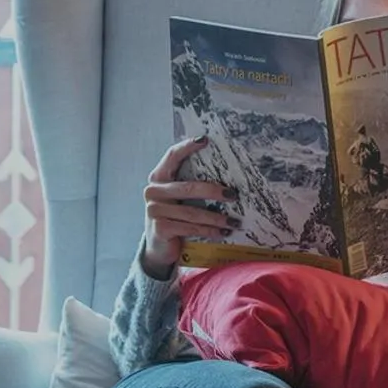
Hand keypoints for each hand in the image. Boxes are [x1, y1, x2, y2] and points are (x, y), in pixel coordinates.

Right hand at [141, 137, 239, 276]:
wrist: (158, 247)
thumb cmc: (173, 217)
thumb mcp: (177, 199)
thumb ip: (189, 185)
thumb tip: (224, 176)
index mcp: (158, 178)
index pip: (172, 156)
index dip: (187, 146)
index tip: (205, 139)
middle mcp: (153, 191)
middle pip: (188, 187)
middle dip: (214, 191)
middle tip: (233, 195)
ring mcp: (154, 210)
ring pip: (193, 212)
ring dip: (217, 218)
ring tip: (234, 221)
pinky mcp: (161, 228)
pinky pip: (190, 228)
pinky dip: (209, 231)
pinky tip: (222, 232)